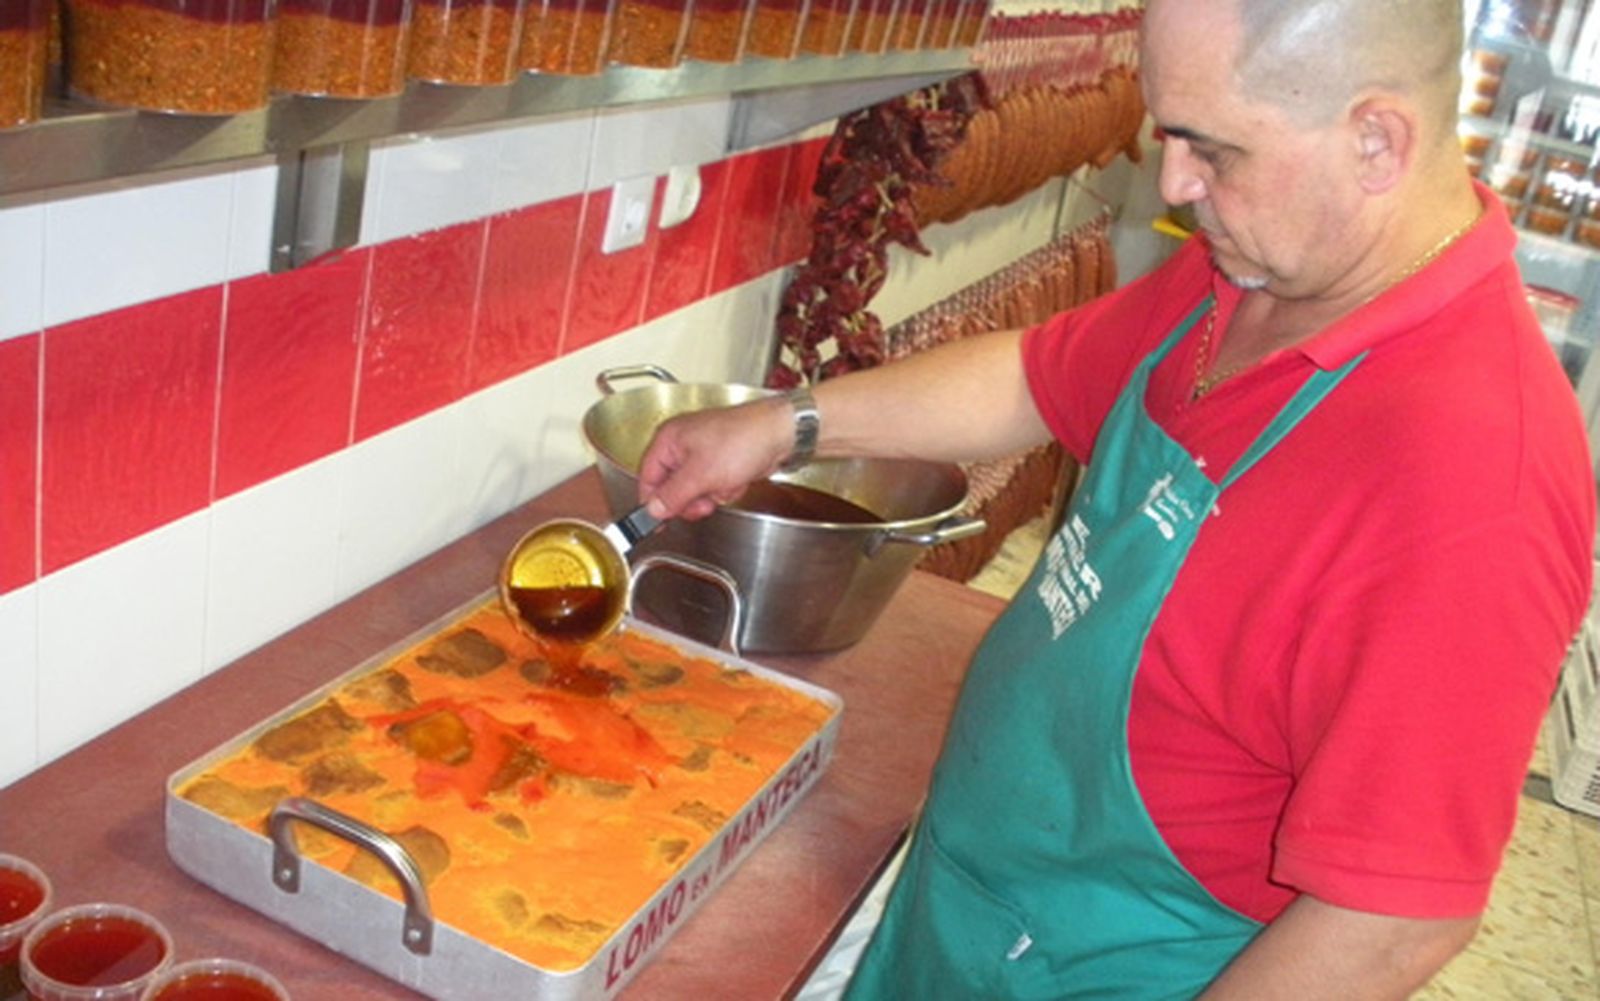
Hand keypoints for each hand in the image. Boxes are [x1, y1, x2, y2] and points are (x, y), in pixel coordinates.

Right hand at [637, 398, 794, 520]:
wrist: (780, 434)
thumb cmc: (742, 439)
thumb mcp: (700, 475)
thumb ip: (673, 495)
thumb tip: (654, 509)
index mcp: (669, 440)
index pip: (648, 477)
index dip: (651, 501)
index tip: (655, 522)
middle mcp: (683, 445)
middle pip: (672, 487)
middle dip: (690, 499)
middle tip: (703, 501)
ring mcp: (703, 453)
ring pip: (695, 490)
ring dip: (711, 495)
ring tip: (724, 485)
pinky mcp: (721, 461)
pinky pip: (714, 486)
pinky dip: (725, 489)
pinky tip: (736, 480)